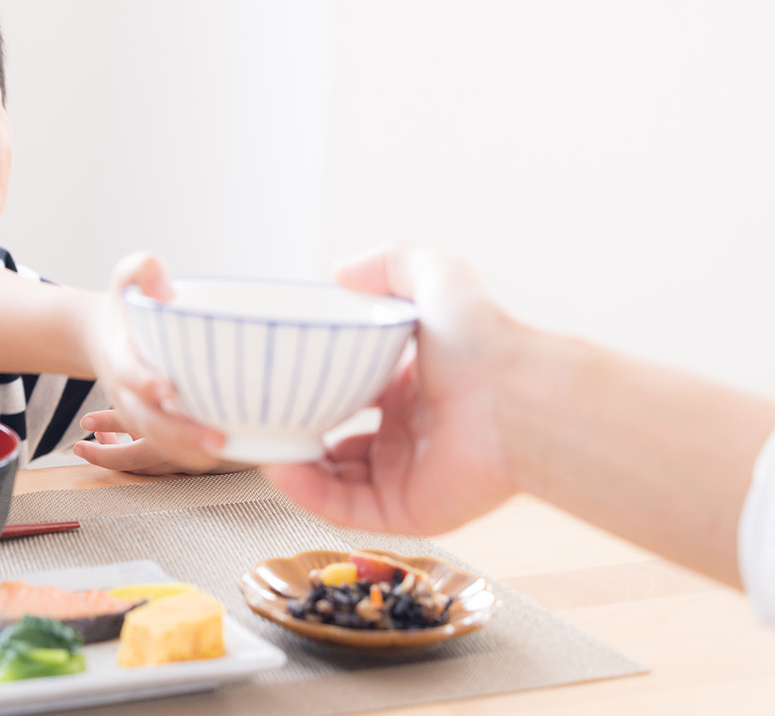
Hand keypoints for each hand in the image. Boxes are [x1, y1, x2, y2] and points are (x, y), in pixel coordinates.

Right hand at [84, 251, 228, 473]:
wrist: (101, 334)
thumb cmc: (126, 303)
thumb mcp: (126, 275)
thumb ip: (143, 268)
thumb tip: (167, 288)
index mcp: (119, 354)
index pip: (128, 373)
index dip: (145, 383)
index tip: (169, 388)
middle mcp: (124, 390)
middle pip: (145, 420)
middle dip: (178, 434)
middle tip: (217, 441)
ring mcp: (135, 411)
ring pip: (155, 441)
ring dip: (187, 452)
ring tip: (225, 453)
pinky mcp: (149, 423)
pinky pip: (164, 447)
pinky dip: (189, 455)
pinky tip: (226, 454)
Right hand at [262, 243, 522, 535]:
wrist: (517, 397)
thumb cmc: (484, 338)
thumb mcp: (433, 275)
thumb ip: (388, 264)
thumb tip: (339, 271)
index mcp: (415, 385)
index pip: (355, 392)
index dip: (317, 388)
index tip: (281, 379)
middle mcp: (411, 432)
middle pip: (341, 441)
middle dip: (299, 433)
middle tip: (262, 419)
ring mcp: (409, 473)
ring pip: (336, 479)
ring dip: (294, 466)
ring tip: (257, 444)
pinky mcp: (410, 509)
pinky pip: (347, 508)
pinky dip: (308, 493)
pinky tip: (278, 469)